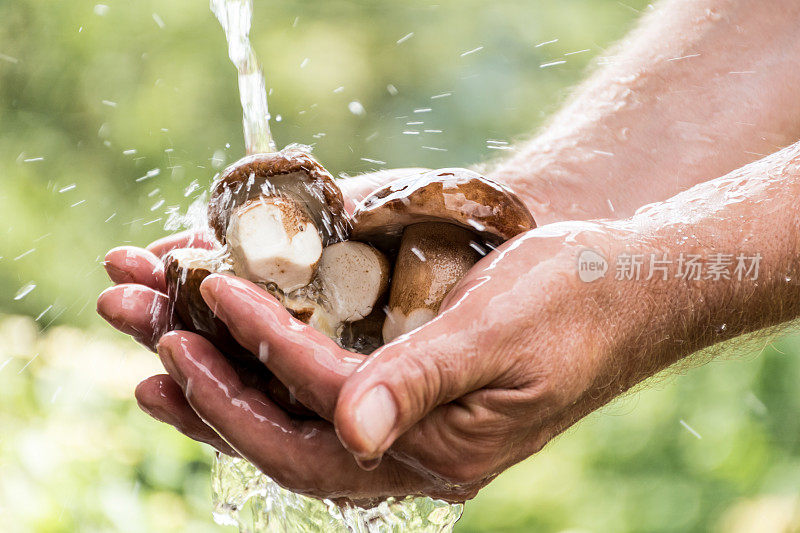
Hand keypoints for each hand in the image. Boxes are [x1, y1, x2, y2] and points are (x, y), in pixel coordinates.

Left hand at [146, 220, 639, 500]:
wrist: (624, 291)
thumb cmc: (575, 303)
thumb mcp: (499, 337)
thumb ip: (423, 384)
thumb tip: (352, 434)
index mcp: (443, 449)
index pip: (326, 408)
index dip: (263, 355)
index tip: (210, 299)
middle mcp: (416, 453)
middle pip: (291, 440)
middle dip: (214, 395)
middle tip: (152, 349)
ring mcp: (410, 429)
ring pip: (297, 425)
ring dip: (228, 393)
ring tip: (162, 363)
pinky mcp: (410, 398)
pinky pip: (320, 400)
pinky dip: (270, 378)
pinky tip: (234, 354)